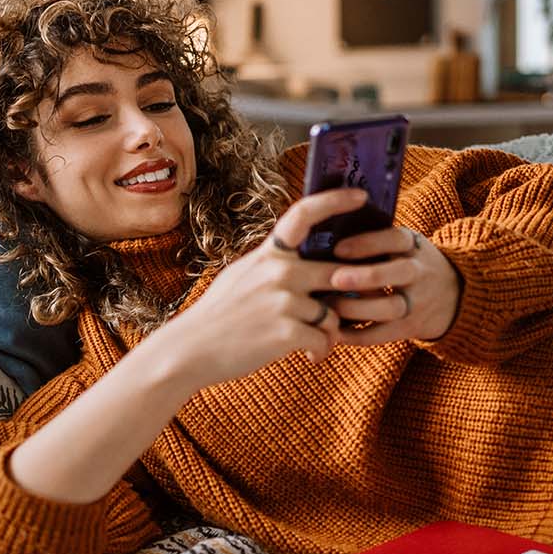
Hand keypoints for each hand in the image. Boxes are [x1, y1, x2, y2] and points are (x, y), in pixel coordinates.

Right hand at [147, 188, 366, 388]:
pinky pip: (324, 340)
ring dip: (330, 333)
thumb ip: (274, 265)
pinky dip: (321, 351)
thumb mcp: (242, 275)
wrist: (190, 350)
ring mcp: (283, 301)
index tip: (361, 196)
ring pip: (333, 314)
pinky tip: (309, 357)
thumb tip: (303, 260)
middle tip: (345, 314)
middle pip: (338, 273)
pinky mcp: (286, 332)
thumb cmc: (219, 315)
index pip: (304, 215)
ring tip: (316, 344)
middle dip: (347, 297)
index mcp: (269, 255)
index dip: (335, 200)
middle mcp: (279, 272)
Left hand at [323, 225, 459, 344]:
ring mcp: (418, 302)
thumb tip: (325, 238)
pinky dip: (357, 336)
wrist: (454, 294)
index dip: (367, 243)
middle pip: (400, 273)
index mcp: (414, 246)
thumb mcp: (404, 245)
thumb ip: (376, 241)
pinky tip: (335, 332)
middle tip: (334, 279)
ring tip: (329, 306)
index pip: (395, 239)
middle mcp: (420, 272)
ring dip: (356, 309)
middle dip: (366, 276)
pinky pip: (383, 334)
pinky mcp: (411, 327)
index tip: (338, 249)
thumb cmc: (410, 263)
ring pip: (390, 308)